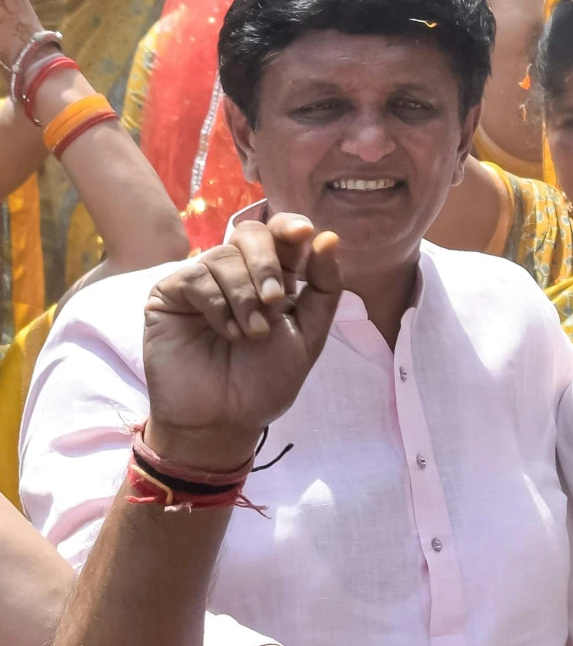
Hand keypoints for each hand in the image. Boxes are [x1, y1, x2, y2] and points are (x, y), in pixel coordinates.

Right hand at [143, 216, 343, 474]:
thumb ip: (324, 288)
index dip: (290, 226)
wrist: (223, 419)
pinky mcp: (170, 294)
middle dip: (268, 262)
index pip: (281, 234)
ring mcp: (202, 281)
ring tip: (251, 334)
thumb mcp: (308, 334)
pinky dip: (218, 305)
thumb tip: (329, 237)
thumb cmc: (265, 380)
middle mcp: (238, 273)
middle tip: (276, 299)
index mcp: (275, 278)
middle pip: (251, 233)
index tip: (304, 233)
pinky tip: (226, 332)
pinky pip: (196, 276)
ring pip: (224, 256)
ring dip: (245, 296)